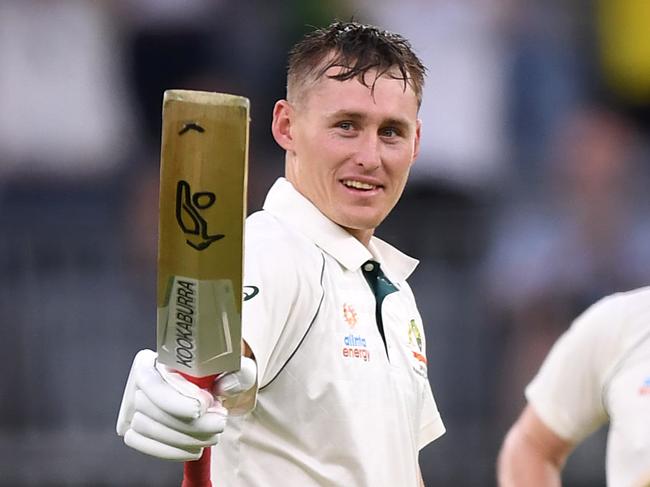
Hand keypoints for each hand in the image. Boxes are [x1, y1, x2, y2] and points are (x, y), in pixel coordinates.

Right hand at [116, 349, 256, 460]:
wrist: (212, 392)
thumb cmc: (219, 376)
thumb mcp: (235, 368)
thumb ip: (238, 373)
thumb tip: (225, 386)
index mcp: (157, 357)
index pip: (154, 380)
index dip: (177, 398)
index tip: (205, 405)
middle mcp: (139, 380)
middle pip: (150, 407)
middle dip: (189, 423)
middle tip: (218, 423)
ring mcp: (131, 406)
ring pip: (147, 428)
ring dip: (184, 438)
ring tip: (212, 434)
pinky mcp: (133, 429)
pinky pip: (146, 445)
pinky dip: (172, 451)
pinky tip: (195, 448)